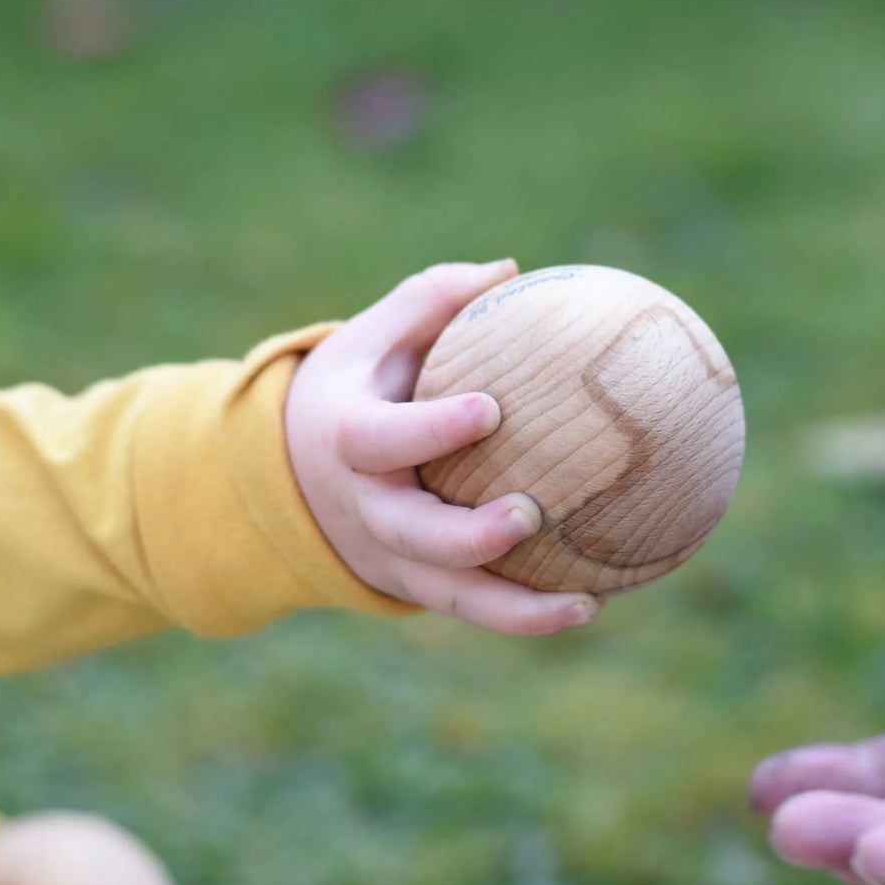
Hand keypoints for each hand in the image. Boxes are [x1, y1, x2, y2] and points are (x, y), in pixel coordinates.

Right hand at [284, 260, 600, 635]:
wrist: (292, 477)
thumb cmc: (350, 390)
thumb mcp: (367, 340)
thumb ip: (428, 302)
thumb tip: (509, 269)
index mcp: (347, 441)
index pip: (382, 439)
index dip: (432, 431)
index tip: (492, 408)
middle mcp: (367, 508)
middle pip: (412, 534)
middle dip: (467, 536)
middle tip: (529, 514)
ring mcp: (390, 555)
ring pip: (450, 592)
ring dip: (515, 608)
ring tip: (588, 604)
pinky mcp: (415, 585)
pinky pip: (472, 606)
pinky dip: (527, 615)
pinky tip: (592, 605)